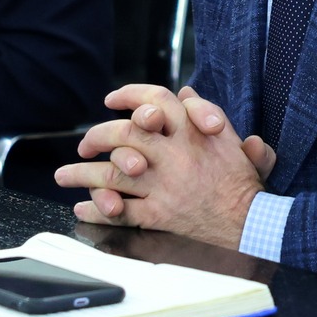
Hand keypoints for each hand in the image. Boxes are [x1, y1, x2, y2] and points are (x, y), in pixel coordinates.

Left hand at [52, 84, 272, 248]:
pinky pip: (122, 210)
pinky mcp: (160, 215)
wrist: (253, 224)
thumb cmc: (242, 183)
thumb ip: (206, 114)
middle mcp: (175, 156)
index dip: (130, 96)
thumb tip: (185, 92)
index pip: (156, 101)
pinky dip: (99, 209)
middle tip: (84, 143)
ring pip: (114, 173)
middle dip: (97, 135)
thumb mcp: (231, 141)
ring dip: (84, 174)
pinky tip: (84, 207)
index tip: (111, 99)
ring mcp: (164, 186)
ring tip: (64, 175)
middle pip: (125, 134)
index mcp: (192, 134)